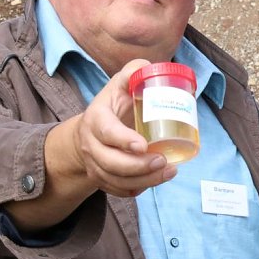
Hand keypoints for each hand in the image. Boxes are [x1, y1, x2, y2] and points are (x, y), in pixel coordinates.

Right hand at [70, 59, 176, 196]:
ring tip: (170, 172)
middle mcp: (91, 144)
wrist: (88, 132)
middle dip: (139, 166)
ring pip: (116, 180)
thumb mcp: (119, 85)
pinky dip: (138, 189)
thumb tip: (152, 67)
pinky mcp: (102, 179)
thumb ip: (134, 72)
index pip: (106, 132)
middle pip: (112, 163)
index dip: (123, 140)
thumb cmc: (112, 106)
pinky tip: (156, 181)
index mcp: (96, 119)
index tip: (144, 145)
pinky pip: (119, 191)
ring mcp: (95, 164)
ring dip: (145, 180)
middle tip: (165, 161)